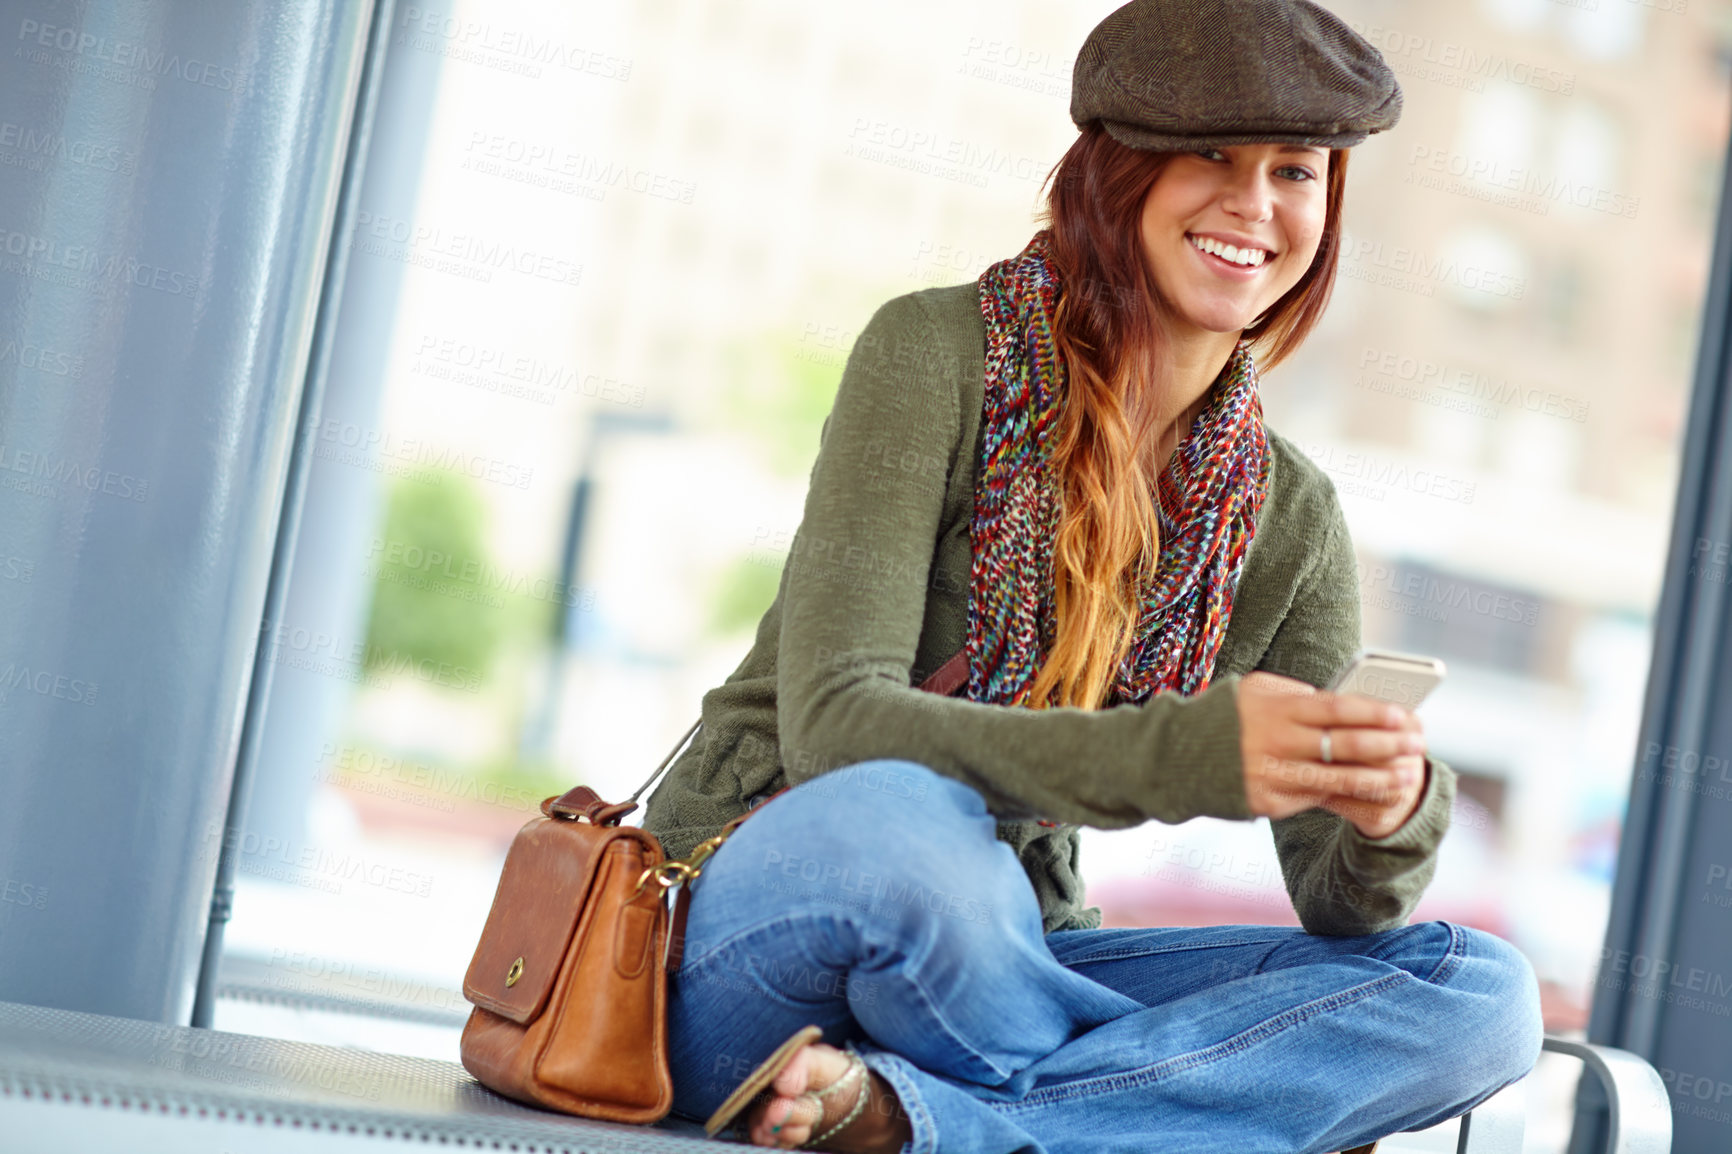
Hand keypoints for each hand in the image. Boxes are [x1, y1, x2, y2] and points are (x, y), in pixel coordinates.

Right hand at [1236, 671, 1427, 838]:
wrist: (1178, 758)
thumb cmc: (1228, 716)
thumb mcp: (1255, 691)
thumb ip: (1296, 694)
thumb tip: (1342, 702)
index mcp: (1276, 709)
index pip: (1336, 709)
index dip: (1373, 713)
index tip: (1404, 715)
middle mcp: (1276, 743)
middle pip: (1344, 744)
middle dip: (1387, 744)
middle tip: (1418, 743)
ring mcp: (1273, 775)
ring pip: (1338, 779)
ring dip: (1379, 777)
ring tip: (1408, 774)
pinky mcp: (1269, 802)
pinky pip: (1318, 799)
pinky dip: (1350, 796)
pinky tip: (1375, 792)